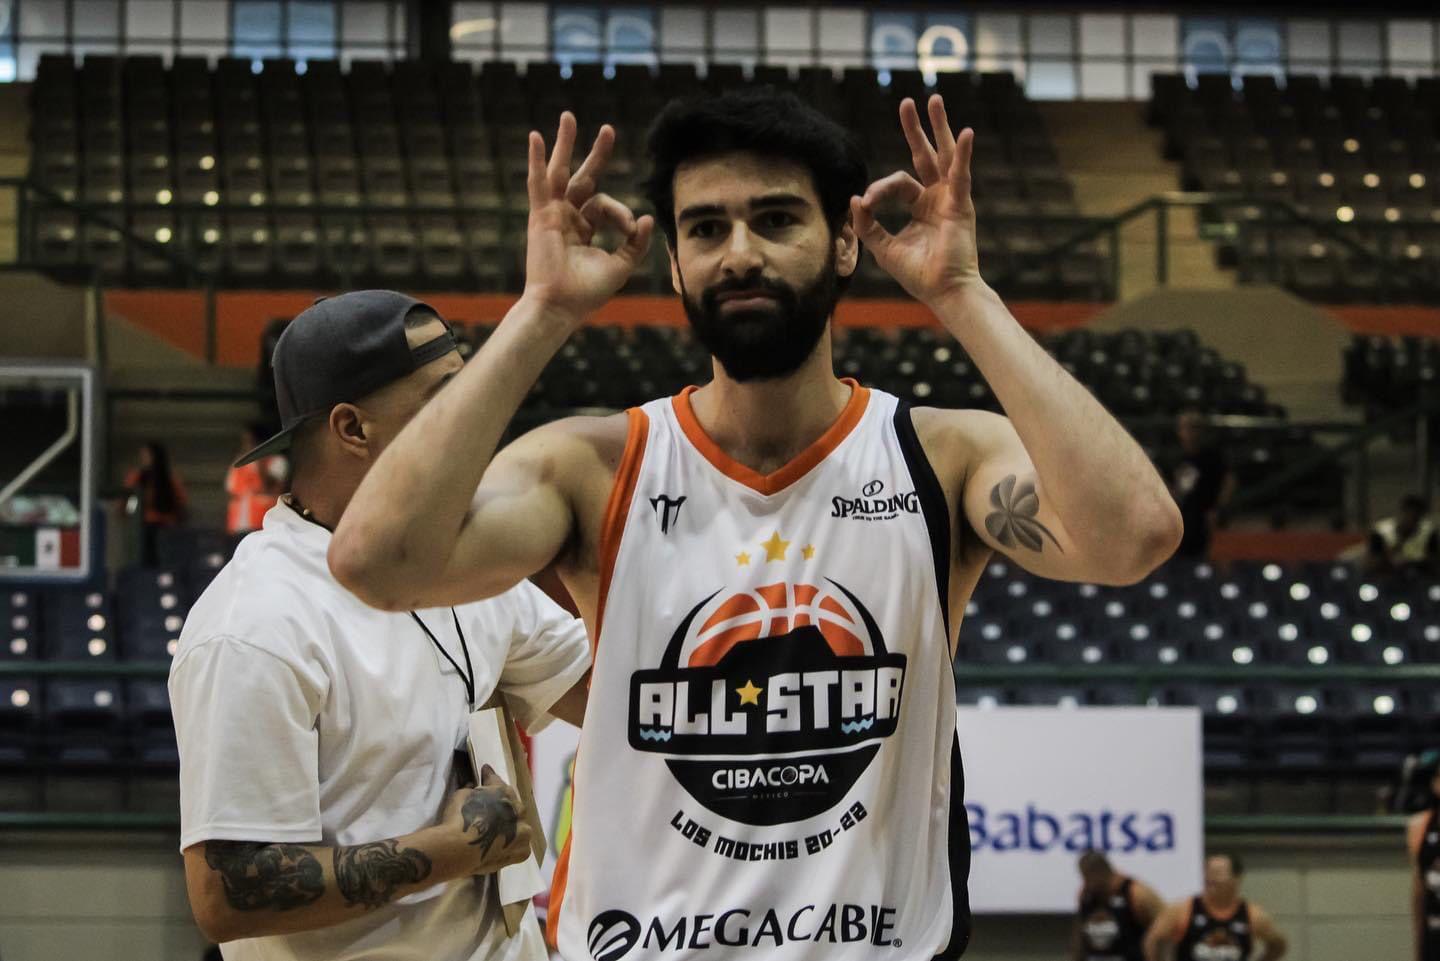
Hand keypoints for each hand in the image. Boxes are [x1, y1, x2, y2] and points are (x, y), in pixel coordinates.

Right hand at [439, 765, 532, 875]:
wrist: (460, 849)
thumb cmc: (458, 818)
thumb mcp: (462, 795)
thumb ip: (474, 791)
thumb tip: (474, 788)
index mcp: (505, 792)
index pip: (497, 782)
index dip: (489, 779)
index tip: (486, 773)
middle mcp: (519, 810)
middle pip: (512, 806)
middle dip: (503, 806)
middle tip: (491, 812)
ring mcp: (523, 832)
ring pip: (519, 827)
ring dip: (510, 828)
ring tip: (496, 834)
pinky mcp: (523, 852)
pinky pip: (519, 847)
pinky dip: (511, 847)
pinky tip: (500, 848)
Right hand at [522, 111, 653, 326]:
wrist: (561, 306)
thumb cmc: (587, 292)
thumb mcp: (621, 266)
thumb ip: (635, 243)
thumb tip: (647, 218)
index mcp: (584, 228)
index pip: (605, 205)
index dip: (622, 213)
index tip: (631, 229)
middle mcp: (567, 217)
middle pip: (583, 178)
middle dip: (597, 154)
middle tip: (609, 129)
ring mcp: (552, 214)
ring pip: (560, 172)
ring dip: (565, 144)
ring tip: (569, 116)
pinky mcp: (541, 216)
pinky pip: (538, 183)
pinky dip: (535, 160)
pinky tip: (534, 137)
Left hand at [851, 95, 981, 307]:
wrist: (942, 291)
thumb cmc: (917, 274)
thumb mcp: (882, 247)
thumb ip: (868, 224)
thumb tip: (854, 200)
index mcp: (921, 206)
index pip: (898, 184)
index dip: (879, 190)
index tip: (866, 202)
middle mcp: (937, 197)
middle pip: (925, 155)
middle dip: (915, 129)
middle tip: (905, 104)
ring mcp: (951, 198)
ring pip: (944, 155)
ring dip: (939, 126)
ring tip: (933, 99)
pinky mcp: (961, 204)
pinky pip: (961, 174)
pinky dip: (964, 153)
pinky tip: (965, 132)